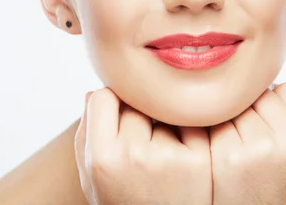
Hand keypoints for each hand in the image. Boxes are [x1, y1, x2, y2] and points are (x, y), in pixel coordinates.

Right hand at [74, 88, 212, 204]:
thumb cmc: (123, 202)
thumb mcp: (92, 177)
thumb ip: (86, 134)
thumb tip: (94, 92)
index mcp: (102, 157)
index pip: (103, 96)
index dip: (110, 108)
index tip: (116, 122)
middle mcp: (134, 154)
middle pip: (135, 102)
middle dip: (137, 115)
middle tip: (142, 142)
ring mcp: (169, 156)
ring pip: (161, 110)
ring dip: (162, 122)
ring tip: (162, 155)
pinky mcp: (199, 159)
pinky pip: (189, 122)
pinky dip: (186, 131)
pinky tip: (183, 155)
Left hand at [208, 72, 285, 204]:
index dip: (276, 107)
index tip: (272, 128)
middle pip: (262, 93)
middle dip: (254, 108)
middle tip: (252, 136)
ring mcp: (260, 147)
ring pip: (239, 103)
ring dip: (234, 115)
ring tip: (239, 143)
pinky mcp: (228, 154)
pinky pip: (218, 117)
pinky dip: (216, 127)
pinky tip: (222, 148)